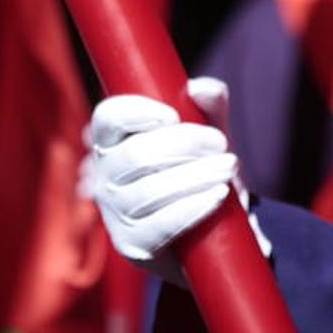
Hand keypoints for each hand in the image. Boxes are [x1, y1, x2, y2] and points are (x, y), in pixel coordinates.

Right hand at [83, 77, 270, 285]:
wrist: (209, 229)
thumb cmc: (199, 168)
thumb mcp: (207, 131)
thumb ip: (209, 105)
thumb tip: (199, 88)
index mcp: (113, 141)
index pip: (108, 118)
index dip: (136, 113)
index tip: (173, 116)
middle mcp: (104, 177)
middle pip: (136, 155)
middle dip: (185, 145)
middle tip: (222, 144)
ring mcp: (115, 214)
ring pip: (150, 190)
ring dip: (196, 176)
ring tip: (227, 168)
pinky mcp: (132, 245)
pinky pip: (160, 225)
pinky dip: (193, 207)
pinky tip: (217, 196)